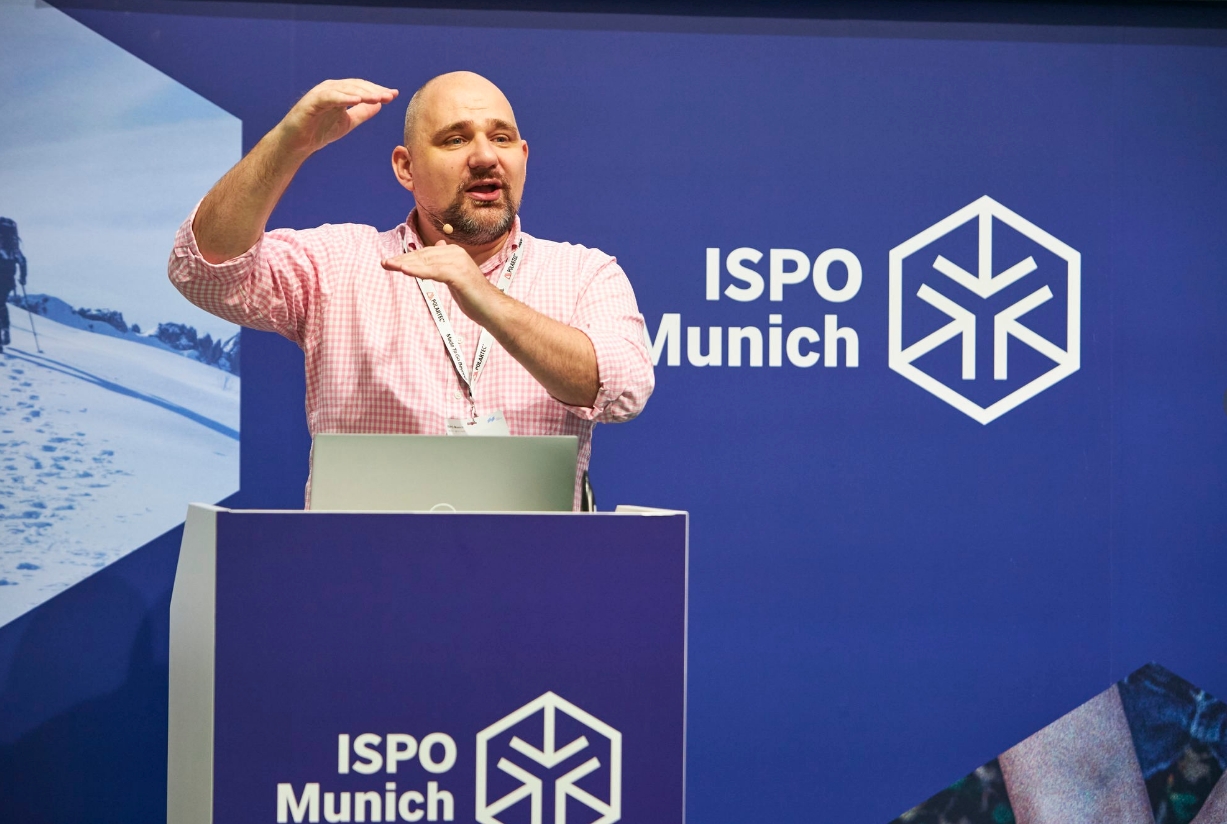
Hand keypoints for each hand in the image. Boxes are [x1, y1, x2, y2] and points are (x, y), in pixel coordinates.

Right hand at [275, 79, 397, 157]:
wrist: (298, 144)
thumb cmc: (320, 131)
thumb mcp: (348, 122)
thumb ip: (362, 113)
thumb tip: (379, 104)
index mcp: (340, 92)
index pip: (362, 88)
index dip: (377, 91)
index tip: (393, 96)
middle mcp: (331, 88)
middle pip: (356, 86)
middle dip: (374, 91)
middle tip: (389, 97)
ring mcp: (321, 93)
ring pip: (345, 89)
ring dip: (363, 92)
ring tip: (378, 98)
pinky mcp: (312, 101)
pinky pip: (330, 96)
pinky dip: (343, 97)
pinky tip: (357, 100)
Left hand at [382, 241, 501, 322]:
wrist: (491, 308)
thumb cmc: (473, 295)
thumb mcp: (456, 275)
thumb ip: (445, 263)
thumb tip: (439, 244)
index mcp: (454, 252)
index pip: (425, 253)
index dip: (407, 257)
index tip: (390, 262)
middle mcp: (456, 253)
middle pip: (423, 256)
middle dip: (403, 259)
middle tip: (385, 263)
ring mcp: (458, 263)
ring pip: (426, 262)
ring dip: (406, 264)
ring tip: (390, 265)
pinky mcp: (459, 274)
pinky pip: (434, 271)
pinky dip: (418, 271)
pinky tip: (405, 271)